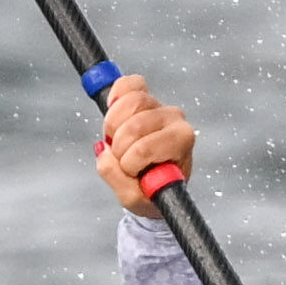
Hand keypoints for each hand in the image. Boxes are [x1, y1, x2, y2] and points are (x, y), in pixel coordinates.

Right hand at [92, 75, 195, 217]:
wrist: (155, 180)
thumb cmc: (152, 189)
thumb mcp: (136, 200)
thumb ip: (118, 179)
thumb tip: (103, 150)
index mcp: (181, 141)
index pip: (144, 148)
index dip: (129, 164)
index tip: (132, 174)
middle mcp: (175, 118)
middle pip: (134, 125)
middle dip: (119, 147)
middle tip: (121, 159)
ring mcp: (160, 104)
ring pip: (128, 103)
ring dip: (113, 127)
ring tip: (117, 142)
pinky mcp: (144, 94)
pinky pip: (126, 84)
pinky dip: (115, 98)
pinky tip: (114, 113)